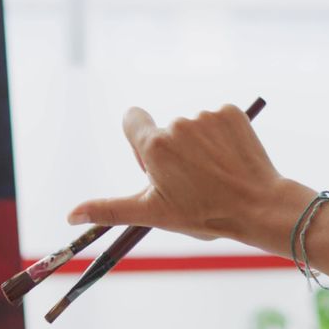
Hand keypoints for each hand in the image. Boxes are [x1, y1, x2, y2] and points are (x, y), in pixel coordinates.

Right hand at [67, 104, 312, 251]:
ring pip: (193, 128)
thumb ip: (109, 209)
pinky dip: (222, 138)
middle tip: (192, 183)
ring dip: (199, 147)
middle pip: (164, 131)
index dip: (140, 142)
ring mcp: (206, 116)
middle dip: (173, 152)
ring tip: (215, 175)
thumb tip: (70, 215)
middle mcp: (177, 123)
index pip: (131, 119)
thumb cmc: (204, 214)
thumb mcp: (152, 213)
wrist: (258, 206)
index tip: (156, 162)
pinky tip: (231, 160)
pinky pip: (218, 121)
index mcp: (154, 145)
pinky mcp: (231, 113)